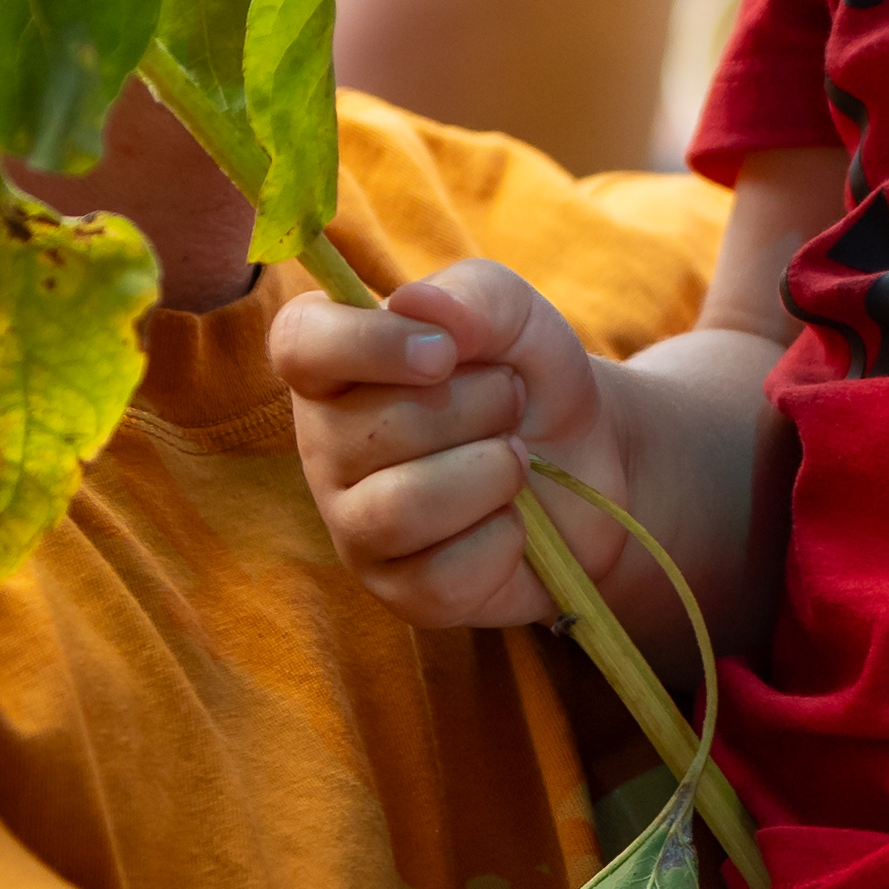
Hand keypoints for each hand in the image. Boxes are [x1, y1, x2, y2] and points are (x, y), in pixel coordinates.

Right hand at [271, 263, 628, 632]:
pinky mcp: (400, 592)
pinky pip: (441, 575)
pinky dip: (503, 540)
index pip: (298, 343)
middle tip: (511, 401)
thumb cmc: (526, 379)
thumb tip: (419, 306)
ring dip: (489, 473)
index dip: (366, 344)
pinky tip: (513, 521)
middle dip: (476, 406)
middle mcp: (326, 446)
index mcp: (334, 367)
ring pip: (401, 509)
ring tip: (516, 457)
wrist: (590, 462)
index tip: (444, 353)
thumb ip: (472, 296)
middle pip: (371, 428)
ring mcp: (355, 525)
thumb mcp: (515, 315)